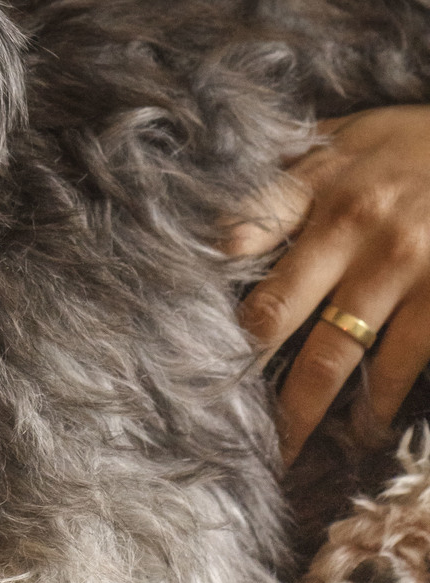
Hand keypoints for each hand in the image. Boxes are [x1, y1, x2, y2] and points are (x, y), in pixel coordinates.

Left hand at [226, 106, 429, 464]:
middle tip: (213, 413)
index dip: (205, 276)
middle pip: (274, 309)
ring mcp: (397, 266)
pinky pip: (396, 367)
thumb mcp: (353, 133)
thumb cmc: (418, 144)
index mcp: (318, 178)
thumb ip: (297, 162)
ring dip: (302, 410)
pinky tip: (362, 429)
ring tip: (282, 448)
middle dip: (240, 365)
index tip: (177, 321)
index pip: (241, 226)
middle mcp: (350, 223)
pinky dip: (375, 408)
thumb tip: (230, 194)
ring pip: (330, 355)